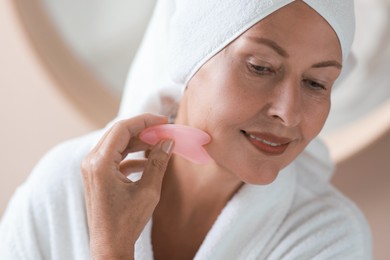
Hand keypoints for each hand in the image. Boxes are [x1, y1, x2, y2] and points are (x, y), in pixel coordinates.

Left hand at [81, 114, 173, 259]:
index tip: (163, 120)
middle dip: (142, 130)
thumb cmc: (126, 222)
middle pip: (118, 133)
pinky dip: (132, 156)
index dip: (144, 121)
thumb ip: (158, 162)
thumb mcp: (148, 191)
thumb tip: (168, 142)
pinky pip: (115, 157)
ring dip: (138, 142)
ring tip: (159, 144)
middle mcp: (91, 162)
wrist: (110, 245)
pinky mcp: (97, 176)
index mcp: (100, 163)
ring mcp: (92, 169)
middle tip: (163, 130)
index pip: (122, 128)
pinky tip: (148, 162)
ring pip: (117, 144)